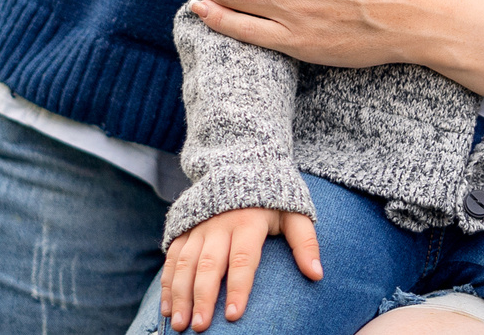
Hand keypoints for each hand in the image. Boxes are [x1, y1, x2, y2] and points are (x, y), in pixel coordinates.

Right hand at [161, 206, 319, 330]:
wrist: (242, 164)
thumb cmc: (273, 198)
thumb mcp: (295, 213)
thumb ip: (305, 243)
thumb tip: (317, 274)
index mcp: (248, 221)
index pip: (243, 259)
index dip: (238, 287)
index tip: (234, 315)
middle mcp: (219, 224)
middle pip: (209, 265)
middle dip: (203, 298)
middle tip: (200, 327)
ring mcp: (198, 227)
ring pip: (184, 263)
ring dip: (180, 295)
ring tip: (179, 324)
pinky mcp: (184, 229)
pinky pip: (171, 258)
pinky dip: (167, 284)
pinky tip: (166, 308)